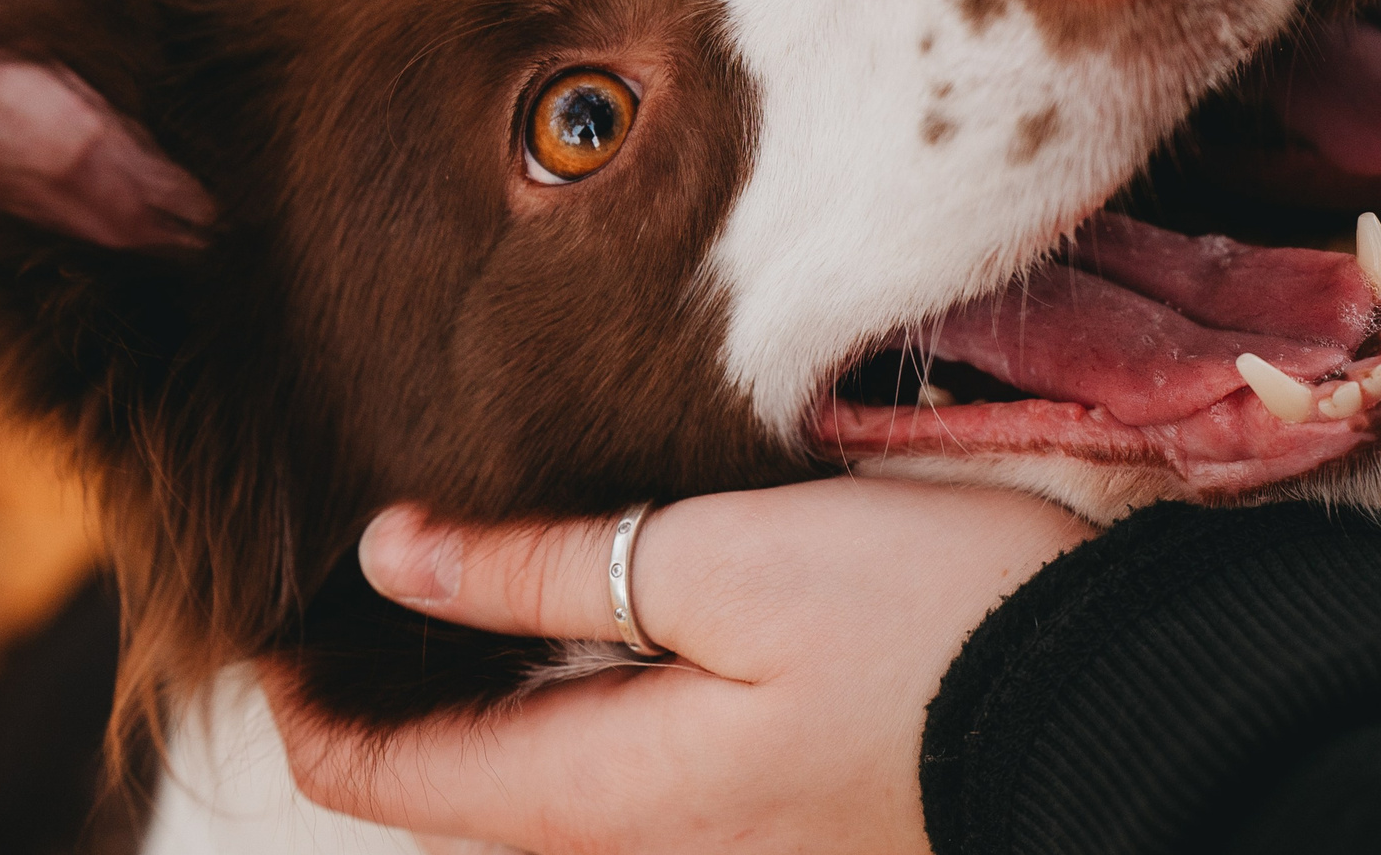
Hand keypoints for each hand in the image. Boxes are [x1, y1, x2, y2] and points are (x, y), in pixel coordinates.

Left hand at [262, 480, 1095, 854]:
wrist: (1114, 714)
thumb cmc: (924, 625)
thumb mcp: (723, 564)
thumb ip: (550, 568)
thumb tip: (392, 554)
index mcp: (612, 795)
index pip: (400, 783)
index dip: (315, 715)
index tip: (266, 634)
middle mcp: (652, 849)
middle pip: (467, 801)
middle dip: (388, 718)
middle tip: (347, 610)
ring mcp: (725, 847)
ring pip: (548, 797)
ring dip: (477, 723)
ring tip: (447, 618)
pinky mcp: (783, 822)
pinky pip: (627, 790)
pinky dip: (568, 723)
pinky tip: (590, 649)